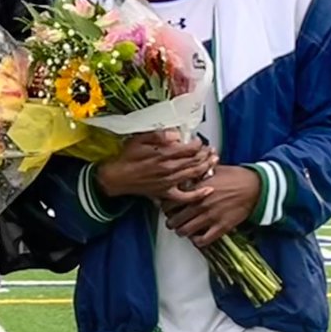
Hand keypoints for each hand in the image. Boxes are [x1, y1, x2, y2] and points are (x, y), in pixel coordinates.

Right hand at [96, 131, 216, 202]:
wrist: (116, 178)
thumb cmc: (126, 158)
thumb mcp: (138, 139)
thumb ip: (158, 135)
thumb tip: (176, 134)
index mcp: (163, 154)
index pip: (190, 147)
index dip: (198, 143)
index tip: (199, 140)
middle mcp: (169, 169)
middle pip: (195, 160)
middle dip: (206, 153)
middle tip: (211, 149)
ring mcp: (169, 182)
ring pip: (194, 174)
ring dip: (207, 166)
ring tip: (214, 160)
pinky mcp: (166, 193)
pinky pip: (185, 196)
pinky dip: (198, 194)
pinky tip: (208, 190)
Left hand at [162, 165, 260, 248]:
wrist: (257, 187)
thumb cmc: (236, 176)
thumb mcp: (213, 170)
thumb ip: (197, 173)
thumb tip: (185, 171)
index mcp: (196, 190)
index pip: (169, 203)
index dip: (166, 207)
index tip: (169, 208)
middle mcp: (200, 204)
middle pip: (174, 220)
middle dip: (171, 221)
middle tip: (174, 220)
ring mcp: (210, 217)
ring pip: (184, 231)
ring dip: (181, 232)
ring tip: (183, 229)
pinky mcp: (222, 227)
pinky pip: (202, 241)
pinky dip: (196, 241)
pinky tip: (197, 237)